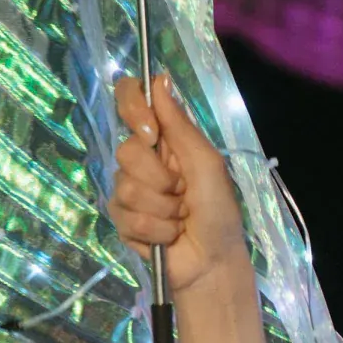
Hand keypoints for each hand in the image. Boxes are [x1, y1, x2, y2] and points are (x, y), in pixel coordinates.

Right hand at [109, 74, 246, 296]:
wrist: (213, 264)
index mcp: (165, 139)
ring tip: (180, 220)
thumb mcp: (208, 165)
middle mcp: (143, 160)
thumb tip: (160, 79)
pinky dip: (155, 231)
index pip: (131, 100)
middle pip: (126, 150)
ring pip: (126, 188)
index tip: (151, 132)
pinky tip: (168, 237)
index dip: (133, 108)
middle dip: (160, 179)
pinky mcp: (123, 221)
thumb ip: (181, 126)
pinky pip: (127, 217)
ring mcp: (129, 191)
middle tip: (183, 194)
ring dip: (162, 210)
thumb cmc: (219, 213)